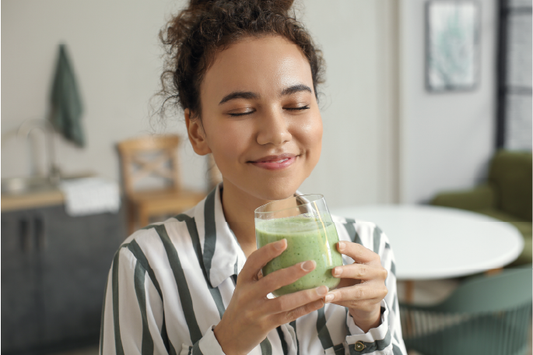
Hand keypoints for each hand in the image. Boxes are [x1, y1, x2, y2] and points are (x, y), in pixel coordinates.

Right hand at [214, 239, 328, 354]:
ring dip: (305, 295)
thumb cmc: (243, 305)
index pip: (253, 262)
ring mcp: (257, 311)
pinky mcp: (266, 325)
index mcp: (243, 280)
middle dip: (293, 272)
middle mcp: (248, 294)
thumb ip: (260, 273)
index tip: (285, 242)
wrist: (230, 335)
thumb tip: (284, 252)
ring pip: (283, 302)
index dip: (268, 251)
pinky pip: (289, 316)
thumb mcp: (245, 286)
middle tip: (311, 263)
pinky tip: (319, 302)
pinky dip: (306, 309)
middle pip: (272, 281)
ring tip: (323, 288)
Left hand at [326, 241, 387, 331]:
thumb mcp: (350, 268)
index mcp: (372, 259)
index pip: (361, 251)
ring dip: (341, 293)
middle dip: (347, 271)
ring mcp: (378, 289)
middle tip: (333, 271)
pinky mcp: (372, 304)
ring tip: (326, 295)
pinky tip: (331, 301)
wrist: (369, 301)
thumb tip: (311, 259)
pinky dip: (341, 302)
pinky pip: (355, 303)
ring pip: (358, 291)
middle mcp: (378, 273)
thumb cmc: (355, 279)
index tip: (337, 245)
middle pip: (362, 270)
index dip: (350, 248)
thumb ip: (338, 263)